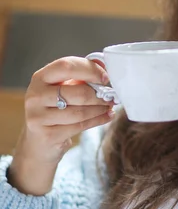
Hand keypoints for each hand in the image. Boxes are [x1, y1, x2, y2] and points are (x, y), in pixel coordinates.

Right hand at [8, 56, 113, 194]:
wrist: (38, 142)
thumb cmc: (54, 110)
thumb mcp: (62, 89)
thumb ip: (80, 77)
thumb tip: (103, 67)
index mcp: (40, 78)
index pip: (66, 66)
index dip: (90, 69)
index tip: (105, 77)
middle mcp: (35, 95)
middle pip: (78, 92)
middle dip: (100, 95)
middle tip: (111, 96)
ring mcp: (38, 117)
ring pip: (80, 112)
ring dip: (100, 109)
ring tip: (109, 106)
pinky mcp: (47, 135)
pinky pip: (80, 126)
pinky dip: (98, 120)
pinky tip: (106, 116)